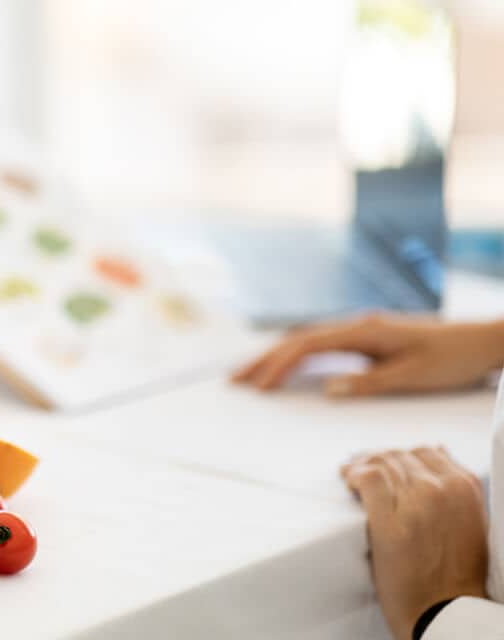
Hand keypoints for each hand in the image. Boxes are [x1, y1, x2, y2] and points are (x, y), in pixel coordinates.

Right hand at [231, 314, 503, 396]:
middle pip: (298, 340)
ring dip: (276, 356)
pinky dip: (296, 356)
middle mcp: (356, 326)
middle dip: (264, 359)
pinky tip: (285, 366)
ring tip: (249, 373)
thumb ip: (367, 382)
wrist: (481, 342)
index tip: (259, 386)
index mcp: (363, 331)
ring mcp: (360, 330)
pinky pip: (321, 346)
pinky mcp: (365, 339)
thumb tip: (327, 388)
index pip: (308, 346)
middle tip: (235, 378)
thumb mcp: (412, 377)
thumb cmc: (452, 359)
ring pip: (307, 341)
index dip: (279, 365)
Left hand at [342, 448, 487, 639]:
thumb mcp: (470, 522)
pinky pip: (368, 480)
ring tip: (349, 477)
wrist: (447, 612)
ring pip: (382, 463)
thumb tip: (437, 449)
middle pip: (399, 456)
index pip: (426, 452)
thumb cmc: (456, 572)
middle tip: (359, 471)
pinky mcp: (391, 523)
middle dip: (378, 462)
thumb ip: (453, 487)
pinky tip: (348, 484)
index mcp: (466, 487)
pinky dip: (353, 475)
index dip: (400, 458)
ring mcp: (418, 503)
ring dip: (361, 467)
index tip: (384, 467)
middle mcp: (444, 489)